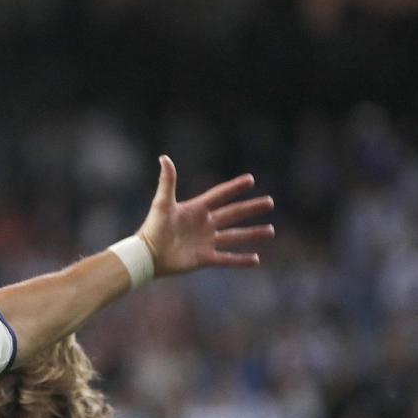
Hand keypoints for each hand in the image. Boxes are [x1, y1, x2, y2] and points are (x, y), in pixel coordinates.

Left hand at [138, 155, 273, 276]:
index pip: (219, 195)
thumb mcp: (162, 203)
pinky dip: (240, 260)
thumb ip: (167, 181)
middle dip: (251, 209)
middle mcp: (204, 224)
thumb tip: (164, 158)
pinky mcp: (204, 258)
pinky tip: (256, 260)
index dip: (234, 187)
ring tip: (270, 230)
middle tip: (270, 202)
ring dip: (252, 233)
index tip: (250, 179)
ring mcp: (206, 241)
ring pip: (234, 236)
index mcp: (196, 209)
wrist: (147, 255)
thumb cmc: (152, 228)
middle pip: (233, 214)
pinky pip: (226, 259)